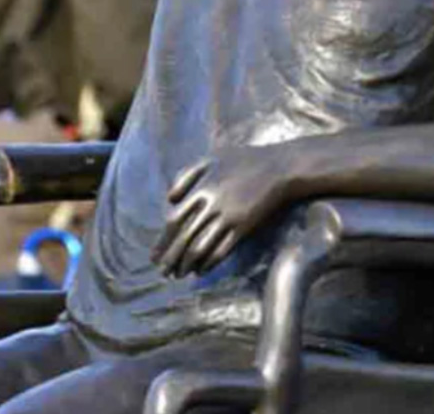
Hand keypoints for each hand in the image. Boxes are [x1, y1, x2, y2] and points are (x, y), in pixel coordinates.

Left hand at [153, 147, 289, 278]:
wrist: (278, 167)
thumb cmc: (243, 160)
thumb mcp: (211, 158)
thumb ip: (185, 175)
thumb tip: (170, 200)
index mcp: (201, 188)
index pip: (174, 220)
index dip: (163, 241)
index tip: (155, 255)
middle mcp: (212, 204)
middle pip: (185, 237)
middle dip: (171, 258)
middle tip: (162, 273)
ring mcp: (228, 217)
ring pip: (201, 247)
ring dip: (187, 264)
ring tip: (179, 275)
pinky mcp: (243, 227)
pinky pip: (222, 250)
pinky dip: (208, 263)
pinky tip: (201, 270)